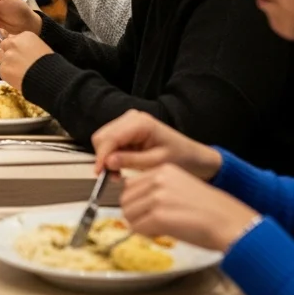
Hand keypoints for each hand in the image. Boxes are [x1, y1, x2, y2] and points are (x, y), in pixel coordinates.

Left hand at [0, 31, 53, 86]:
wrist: (49, 78)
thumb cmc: (50, 64)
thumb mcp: (42, 48)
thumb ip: (27, 45)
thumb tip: (20, 48)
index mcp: (25, 36)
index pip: (13, 38)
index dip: (15, 47)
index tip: (20, 53)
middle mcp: (13, 43)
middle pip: (3, 45)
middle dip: (7, 52)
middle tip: (16, 62)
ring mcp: (7, 56)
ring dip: (4, 61)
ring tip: (15, 70)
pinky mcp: (3, 69)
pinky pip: (1, 70)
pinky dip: (8, 74)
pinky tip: (18, 78)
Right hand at [91, 109, 222, 179]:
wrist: (194, 157)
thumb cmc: (181, 158)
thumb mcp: (156, 163)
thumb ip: (130, 161)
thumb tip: (107, 163)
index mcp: (140, 122)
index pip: (110, 137)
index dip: (102, 156)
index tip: (99, 173)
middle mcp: (132, 117)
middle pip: (102, 136)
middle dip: (103, 157)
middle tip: (112, 176)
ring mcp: (128, 121)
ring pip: (104, 138)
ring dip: (107, 157)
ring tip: (118, 173)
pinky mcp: (127, 129)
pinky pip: (111, 141)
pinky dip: (112, 155)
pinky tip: (121, 165)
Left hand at [120, 164, 259, 252]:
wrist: (231, 223)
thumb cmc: (212, 211)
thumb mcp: (182, 188)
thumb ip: (159, 190)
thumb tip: (138, 204)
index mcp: (164, 170)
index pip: (131, 184)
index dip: (137, 202)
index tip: (148, 212)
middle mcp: (158, 179)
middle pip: (126, 199)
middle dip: (135, 215)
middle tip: (151, 225)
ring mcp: (158, 197)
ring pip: (129, 214)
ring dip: (139, 225)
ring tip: (157, 230)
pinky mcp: (159, 215)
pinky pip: (137, 228)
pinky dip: (146, 235)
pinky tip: (161, 235)